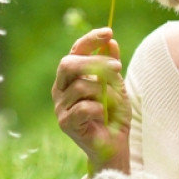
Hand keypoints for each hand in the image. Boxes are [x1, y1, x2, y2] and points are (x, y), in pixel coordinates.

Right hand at [52, 28, 130, 172]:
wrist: (114, 146)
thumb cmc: (114, 116)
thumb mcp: (117, 86)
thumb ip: (111, 66)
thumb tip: (111, 42)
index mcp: (70, 77)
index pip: (75, 51)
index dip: (90, 40)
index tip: (108, 32)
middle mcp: (61, 89)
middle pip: (68, 63)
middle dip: (94, 62)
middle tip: (117, 68)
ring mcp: (60, 106)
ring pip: (81, 86)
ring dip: (104, 93)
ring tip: (113, 104)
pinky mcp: (65, 122)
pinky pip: (84, 106)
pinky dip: (100, 108)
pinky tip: (103, 116)